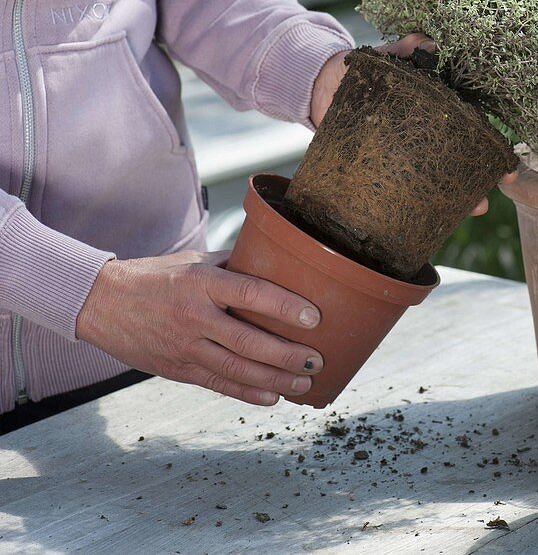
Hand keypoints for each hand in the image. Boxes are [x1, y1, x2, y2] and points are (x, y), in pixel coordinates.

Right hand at [75, 250, 323, 405]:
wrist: (101, 303)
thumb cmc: (156, 277)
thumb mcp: (193, 261)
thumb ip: (233, 264)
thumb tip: (279, 260)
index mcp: (200, 282)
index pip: (250, 293)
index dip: (284, 306)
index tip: (314, 317)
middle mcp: (193, 316)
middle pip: (247, 340)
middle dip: (286, 354)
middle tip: (317, 359)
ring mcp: (184, 346)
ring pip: (236, 368)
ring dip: (274, 380)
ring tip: (304, 384)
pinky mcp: (177, 368)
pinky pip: (218, 384)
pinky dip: (247, 393)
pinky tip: (273, 397)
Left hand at [311, 33, 518, 215]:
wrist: (322, 87)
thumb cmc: (363, 70)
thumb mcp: (385, 58)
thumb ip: (403, 49)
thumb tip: (424, 40)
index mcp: (438, 107)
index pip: (473, 127)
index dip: (492, 144)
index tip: (508, 165)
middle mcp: (430, 132)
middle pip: (462, 157)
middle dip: (480, 178)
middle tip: (493, 194)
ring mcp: (409, 152)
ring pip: (439, 175)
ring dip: (458, 196)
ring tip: (472, 209)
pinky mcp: (386, 165)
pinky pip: (406, 185)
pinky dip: (419, 203)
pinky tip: (427, 217)